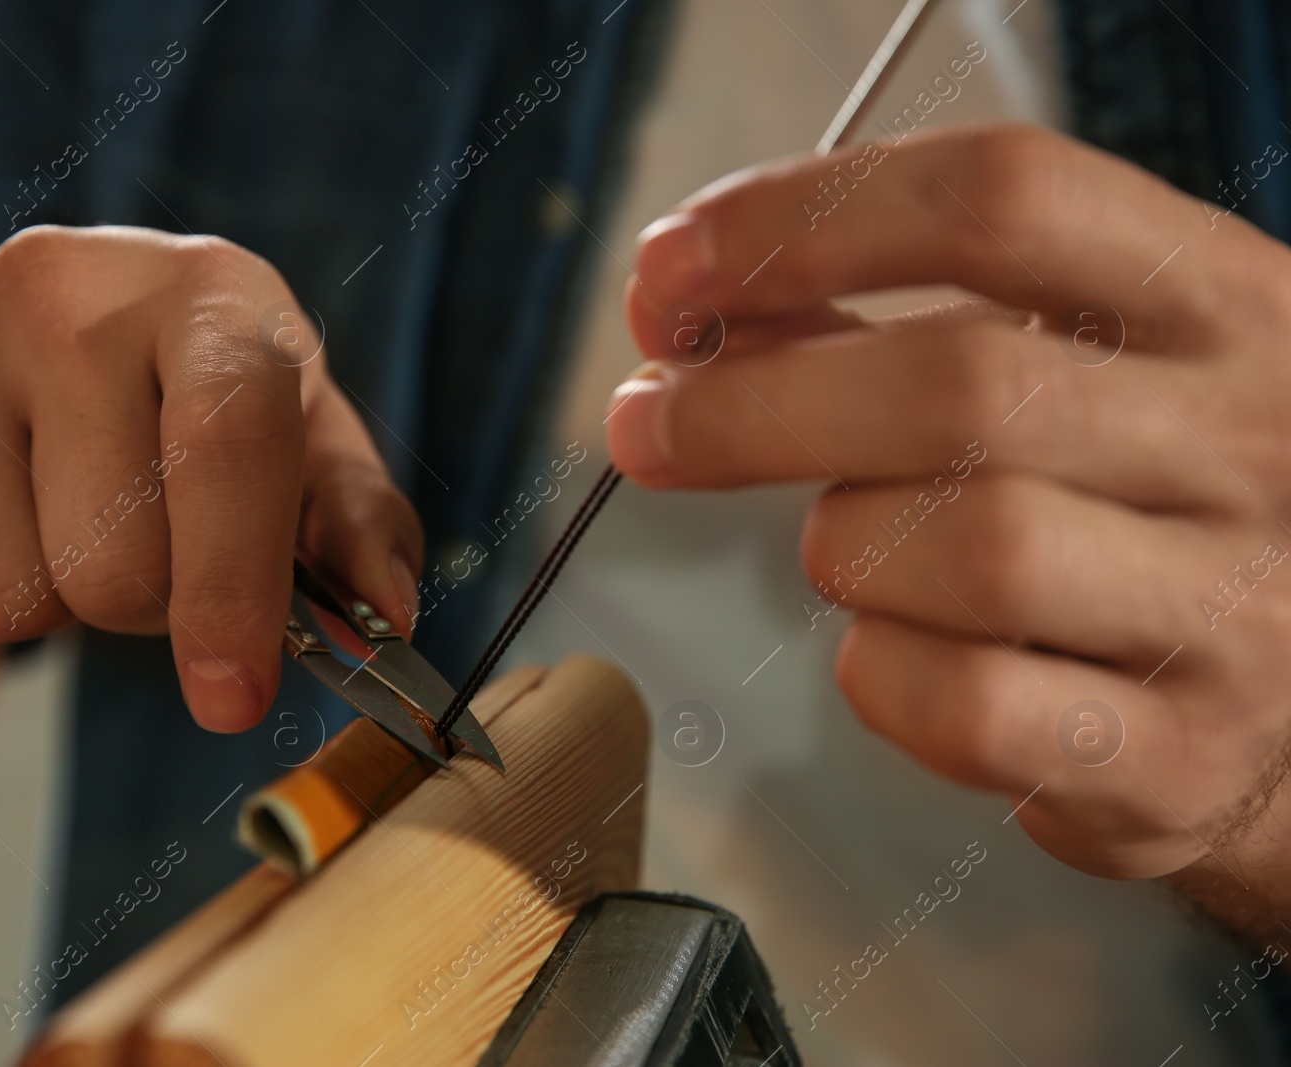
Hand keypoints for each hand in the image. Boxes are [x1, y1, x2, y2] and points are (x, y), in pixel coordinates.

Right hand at [0, 225, 420, 731]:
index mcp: (213, 294)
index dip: (232, 591)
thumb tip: (387, 616)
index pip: (222, 449)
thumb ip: (354, 525)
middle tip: (142, 550)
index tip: (233, 702)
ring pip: (4, 601)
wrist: (6, 355)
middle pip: (111, 564)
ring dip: (49, 609)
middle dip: (141, 606)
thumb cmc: (186, 411)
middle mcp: (72, 286)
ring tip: (58, 523)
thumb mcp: (296, 443)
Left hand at [607, 124, 1290, 941]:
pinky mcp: (1179, 759)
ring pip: (959, 548)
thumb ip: (896, 321)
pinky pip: (966, 706)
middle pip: (956, 386)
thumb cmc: (1144, 505)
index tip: (676, 264)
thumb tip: (695, 305)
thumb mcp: (1077, 366)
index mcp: (1221, 301)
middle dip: (752, 405)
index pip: (1003, 203)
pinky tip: (898, 653)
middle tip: (651, 420)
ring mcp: (1230, 611)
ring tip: (851, 552)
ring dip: (843, 547)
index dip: (804, 221)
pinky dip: (884, 676)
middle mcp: (1250, 443)